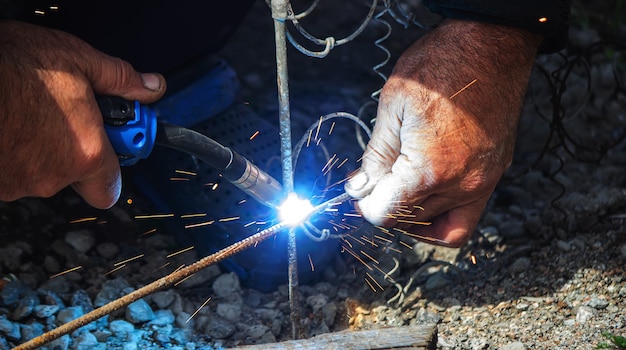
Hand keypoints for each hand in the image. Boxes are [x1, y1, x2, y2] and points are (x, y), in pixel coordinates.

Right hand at [0, 20, 165, 208]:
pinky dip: (13, 150)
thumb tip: (150, 86)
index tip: (111, 143)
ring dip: (41, 148)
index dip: (112, 165)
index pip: (111, 186)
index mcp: (86, 153)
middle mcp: (53, 176)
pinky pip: (11, 169)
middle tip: (65, 116)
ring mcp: (18, 181)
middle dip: (73, 147)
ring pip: (40, 170)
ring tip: (30, 113)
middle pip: (74, 173)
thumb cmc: (14, 66)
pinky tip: (10, 122)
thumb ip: (120, 79)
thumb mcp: (79, 60)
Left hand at [346, 19, 540, 246]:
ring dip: (413, 213)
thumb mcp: (392, 106)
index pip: (386, 215)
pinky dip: (444, 216)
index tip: (360, 190)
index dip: (365, 205)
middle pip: (410, 222)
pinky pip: (467, 216)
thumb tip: (361, 187)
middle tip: (376, 181)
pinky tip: (427, 197)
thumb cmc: (444, 65)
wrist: (491, 45)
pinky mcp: (494, 174)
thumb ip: (375, 156)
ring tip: (400, 187)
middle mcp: (462, 184)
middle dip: (386, 205)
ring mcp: (484, 182)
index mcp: (430, 169)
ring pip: (439, 225)